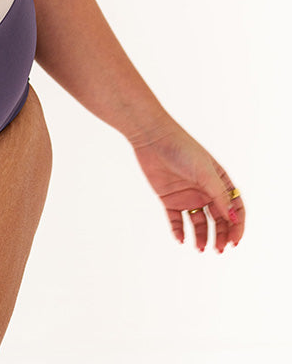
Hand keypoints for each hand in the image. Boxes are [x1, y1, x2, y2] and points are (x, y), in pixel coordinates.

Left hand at [131, 122, 244, 251]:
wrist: (152, 138)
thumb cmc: (182, 149)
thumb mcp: (204, 172)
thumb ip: (219, 195)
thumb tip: (233, 218)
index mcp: (218, 182)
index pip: (234, 208)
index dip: (236, 225)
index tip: (234, 242)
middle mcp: (205, 190)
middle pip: (218, 219)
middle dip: (221, 236)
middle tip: (219, 249)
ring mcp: (187, 196)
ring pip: (199, 223)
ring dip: (202, 237)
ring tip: (200, 248)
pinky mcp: (169, 199)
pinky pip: (176, 220)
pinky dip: (179, 232)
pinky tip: (181, 239)